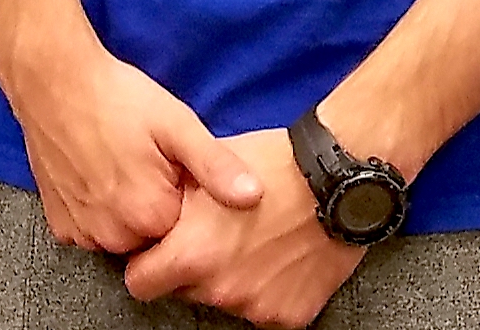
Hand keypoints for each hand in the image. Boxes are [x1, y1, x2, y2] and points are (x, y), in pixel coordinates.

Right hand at [0, 33, 263, 252]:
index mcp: (149, 217)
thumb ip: (215, 166)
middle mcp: (112, 236)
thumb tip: (255, 196)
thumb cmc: (118, 98)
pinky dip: (98, 211)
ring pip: (121, 236)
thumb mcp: (176, 125)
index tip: (176, 169)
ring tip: (122, 163)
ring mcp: (80, 233)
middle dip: (156, 208)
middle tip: (148, 162)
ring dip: (127, 212)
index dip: (186, 199)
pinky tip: (98, 173)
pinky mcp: (58, 224)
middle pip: (153, 238)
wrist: (52, 80)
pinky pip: (91, 230)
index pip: (187, 232)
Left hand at [121, 127, 365, 326]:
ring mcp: (256, 307)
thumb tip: (149, 220)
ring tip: (259, 240)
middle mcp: (220, 289)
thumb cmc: (274, 165)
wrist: (339, 178)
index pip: (141, 283)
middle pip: (187, 292)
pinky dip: (270, 290)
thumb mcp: (205, 170)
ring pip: (227, 299)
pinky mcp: (290, 316)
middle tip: (223, 236)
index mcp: (191, 255)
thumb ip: (171, 207)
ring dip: (235, 278)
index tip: (161, 253)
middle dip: (196, 268)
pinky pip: (266, 309)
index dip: (149, 263)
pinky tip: (281, 257)